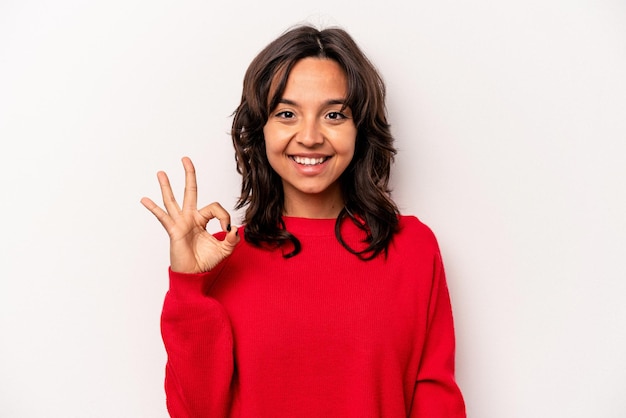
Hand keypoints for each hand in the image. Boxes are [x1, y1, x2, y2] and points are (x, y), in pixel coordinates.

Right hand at [140, 156, 239, 272]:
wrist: (194, 274)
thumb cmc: (206, 261)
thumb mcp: (225, 249)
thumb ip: (232, 239)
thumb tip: (234, 229)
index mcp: (202, 220)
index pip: (215, 207)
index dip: (224, 216)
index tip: (228, 229)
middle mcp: (190, 218)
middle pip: (190, 191)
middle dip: (189, 175)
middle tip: (185, 159)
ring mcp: (181, 223)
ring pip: (173, 201)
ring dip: (167, 186)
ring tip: (161, 172)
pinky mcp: (174, 231)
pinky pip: (163, 217)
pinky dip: (154, 208)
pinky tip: (145, 199)